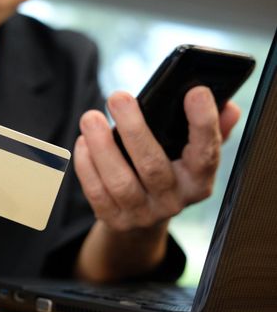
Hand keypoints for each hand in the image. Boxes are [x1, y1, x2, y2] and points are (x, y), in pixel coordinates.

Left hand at [74, 86, 240, 231]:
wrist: (145, 215)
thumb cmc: (169, 170)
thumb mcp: (192, 153)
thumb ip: (211, 130)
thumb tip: (228, 106)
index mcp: (198, 181)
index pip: (206, 154)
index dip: (203, 124)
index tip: (195, 91)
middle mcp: (173, 201)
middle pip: (152, 166)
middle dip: (134, 129)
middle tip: (118, 97)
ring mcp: (142, 213)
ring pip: (119, 182)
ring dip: (102, 147)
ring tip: (90, 118)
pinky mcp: (114, 219)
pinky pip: (96, 192)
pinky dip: (86, 165)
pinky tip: (82, 142)